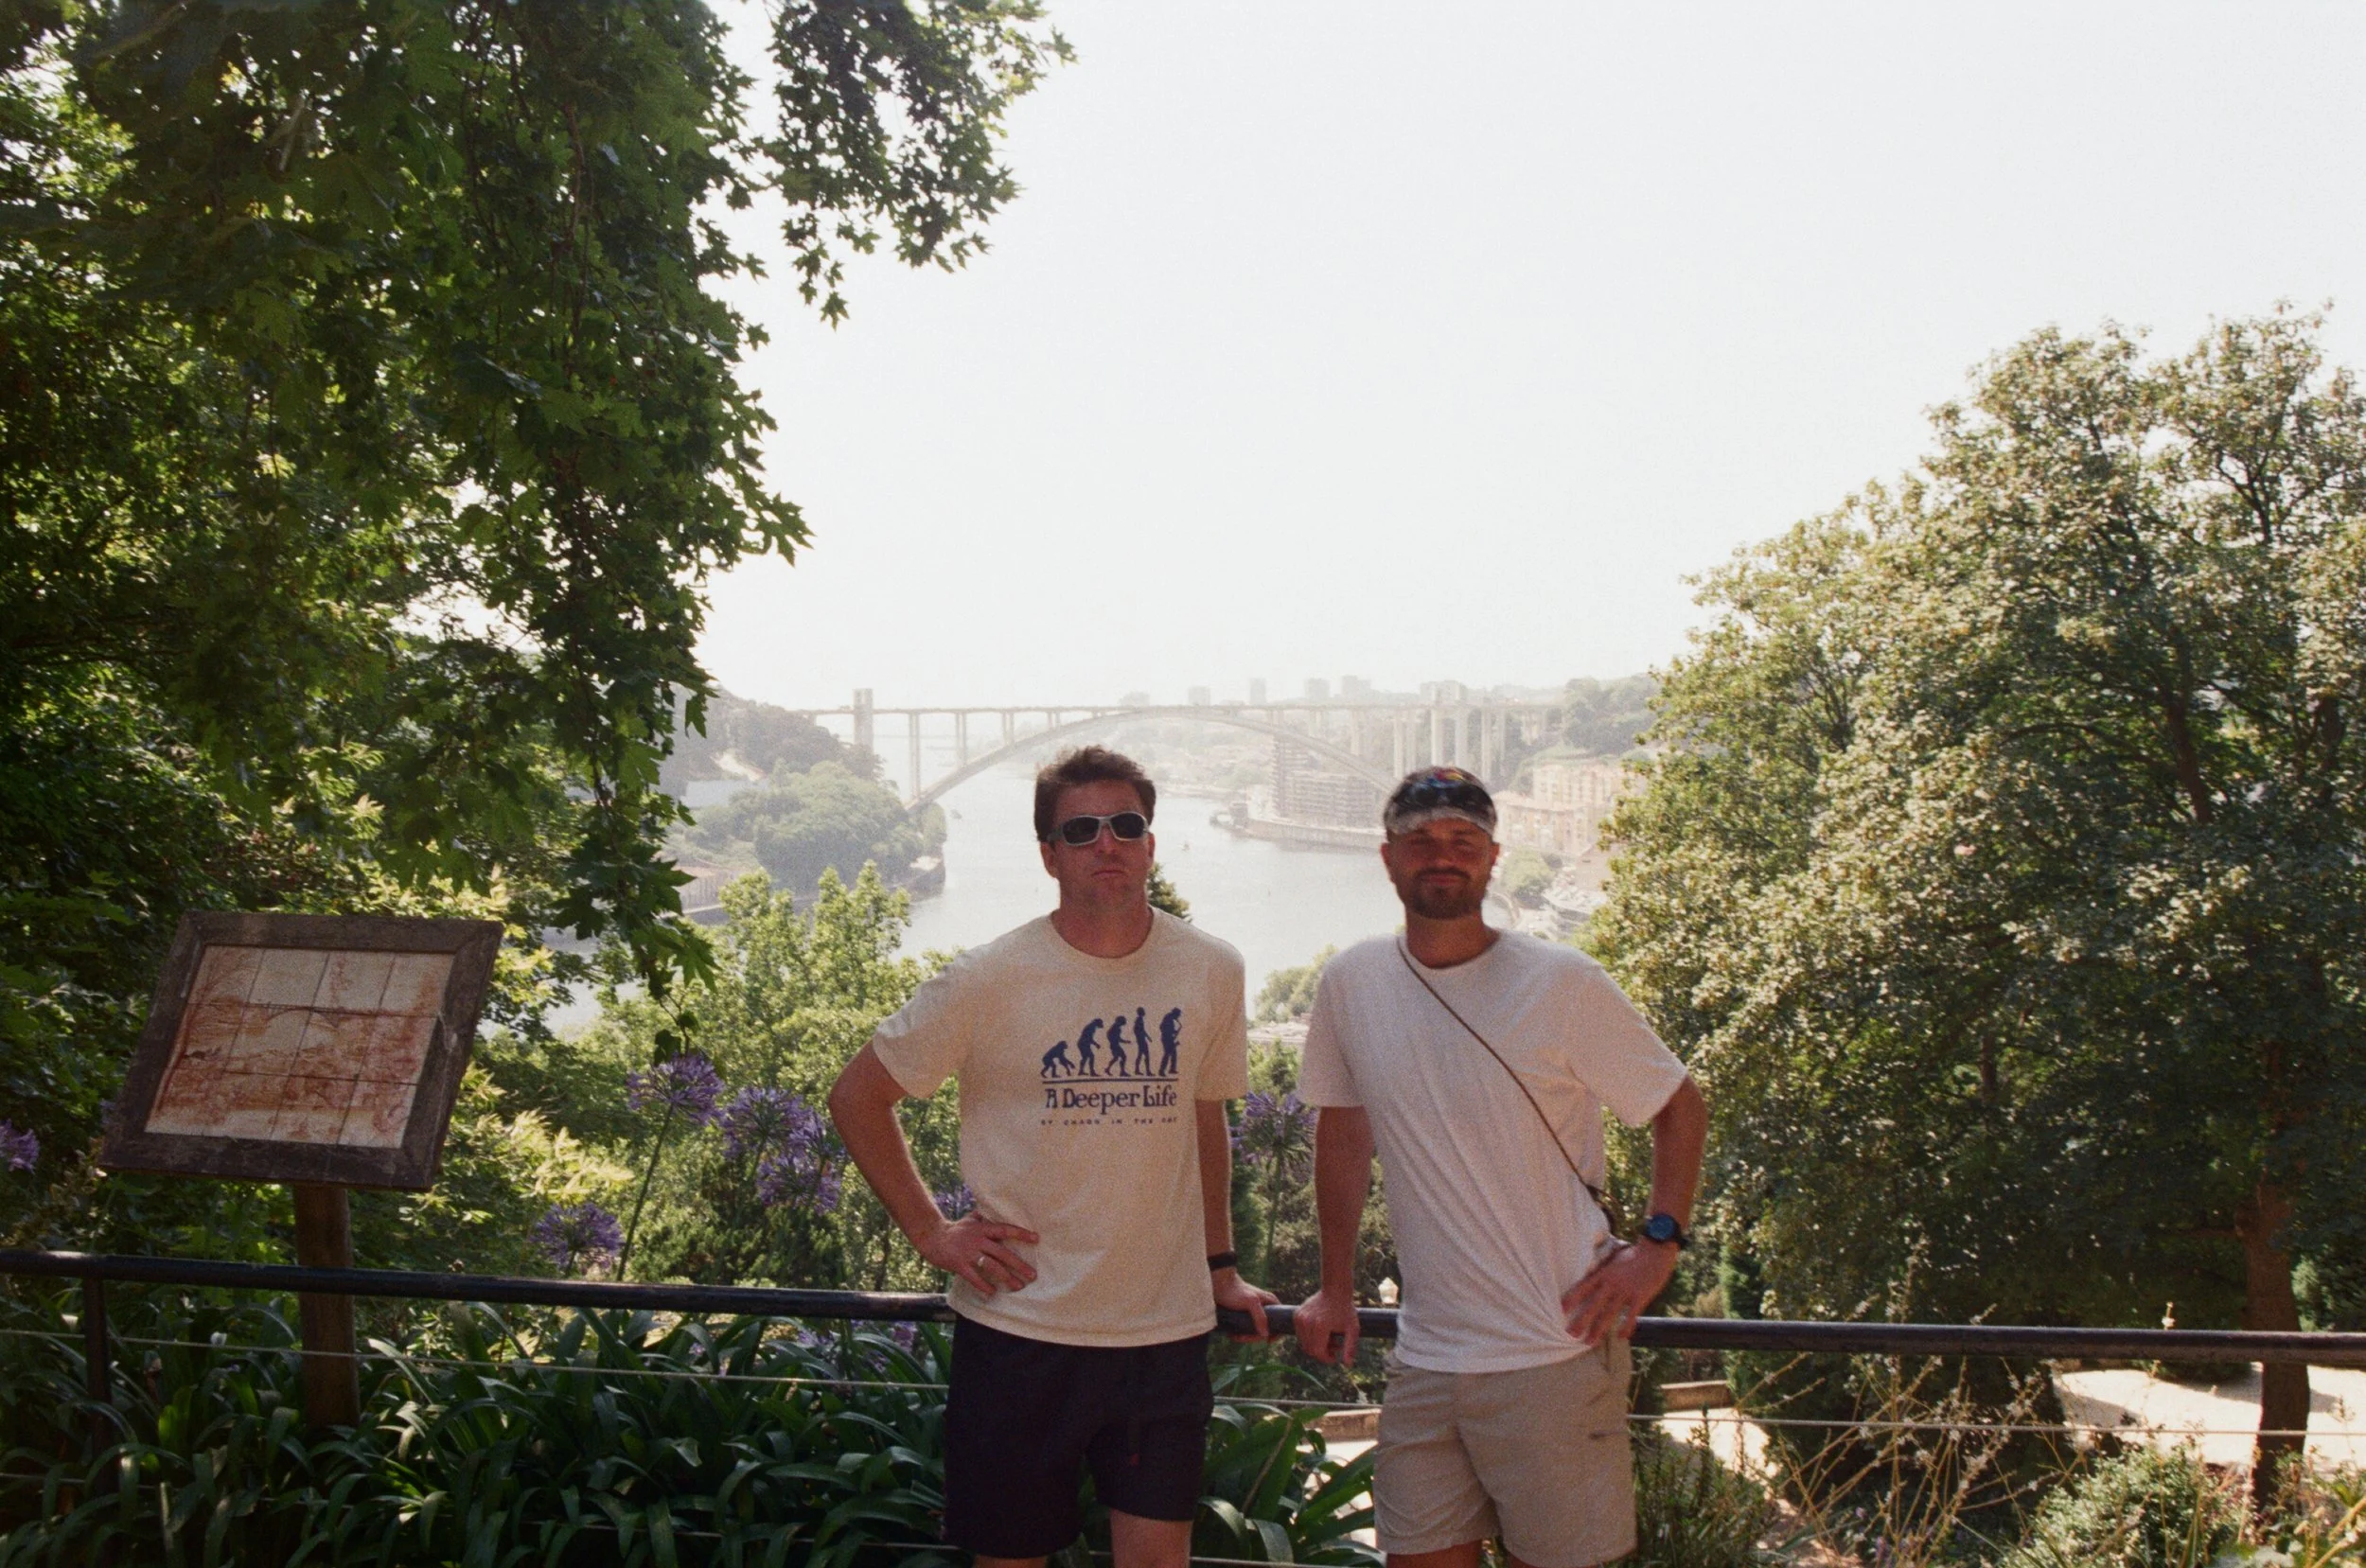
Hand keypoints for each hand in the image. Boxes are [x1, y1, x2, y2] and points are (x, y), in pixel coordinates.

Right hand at [916, 1214, 1040, 1295]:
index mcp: (983, 1228)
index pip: (1005, 1230)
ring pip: (991, 1267)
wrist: (932, 1237)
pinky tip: (992, 1293)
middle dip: (1018, 1265)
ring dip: (1006, 1278)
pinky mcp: (959, 1265)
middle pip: (1002, 1253)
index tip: (1036, 1239)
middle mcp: (978, 1240)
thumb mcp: (971, 1219)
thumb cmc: (955, 1229)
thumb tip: (999, 1208)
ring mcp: (969, 1253)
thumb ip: (985, 1217)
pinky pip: (974, 1278)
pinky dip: (983, 1286)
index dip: (1020, 1234)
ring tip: (1018, 1286)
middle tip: (1032, 1275)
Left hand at [1214, 1268, 1278, 1340]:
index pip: (1282, 1321)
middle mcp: (1264, 1308)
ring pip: (1255, 1331)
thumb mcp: (1251, 1301)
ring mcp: (1254, 1312)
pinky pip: (1246, 1329)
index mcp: (1271, 1302)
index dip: (1277, 1333)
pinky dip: (1240, 1334)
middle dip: (1254, 1337)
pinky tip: (1233, 1334)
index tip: (1268, 1342)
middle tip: (1241, 1337)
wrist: (1219, 1284)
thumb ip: (1260, 1317)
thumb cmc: (1235, 1290)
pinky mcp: (1244, 1315)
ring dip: (1245, 1337)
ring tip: (1234, 1336)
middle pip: (1266, 1330)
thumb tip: (1266, 1335)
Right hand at [1293, 1283, 1360, 1364]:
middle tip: (1334, 1347)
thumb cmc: (1346, 1311)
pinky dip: (1309, 1338)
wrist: (1335, 1290)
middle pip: (1309, 1349)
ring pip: (1304, 1343)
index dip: (1326, 1359)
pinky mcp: (1296, 1315)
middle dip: (1321, 1353)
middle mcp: (1307, 1321)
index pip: (1318, 1352)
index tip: (1335, 1357)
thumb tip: (1347, 1365)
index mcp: (1320, 1325)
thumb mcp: (1353, 1329)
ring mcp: (1300, 1318)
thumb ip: (1350, 1347)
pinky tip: (1321, 1332)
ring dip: (1315, 1346)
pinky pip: (1300, 1335)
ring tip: (1329, 1338)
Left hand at [1559, 1239, 1676, 1348]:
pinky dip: (1626, 1327)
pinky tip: (1621, 1337)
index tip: (1561, 1309)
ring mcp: (1626, 1291)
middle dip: (1581, 1321)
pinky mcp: (1640, 1297)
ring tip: (1590, 1341)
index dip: (1572, 1298)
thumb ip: (1603, 1271)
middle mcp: (1612, 1283)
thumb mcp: (1613, 1260)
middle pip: (1593, 1305)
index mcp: (1604, 1273)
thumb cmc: (1634, 1255)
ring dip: (1598, 1329)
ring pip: (1609, 1314)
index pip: (1583, 1287)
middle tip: (1571, 1334)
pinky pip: (1631, 1316)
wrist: (1655, 1252)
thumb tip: (1591, 1278)